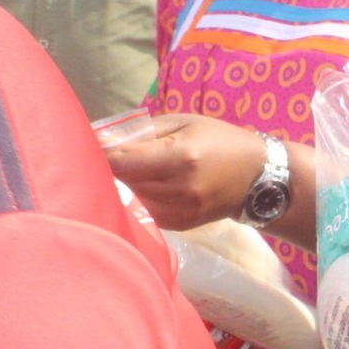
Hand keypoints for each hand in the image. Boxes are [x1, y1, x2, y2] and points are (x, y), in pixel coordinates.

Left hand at [104, 114, 267, 230]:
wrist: (257, 179)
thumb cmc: (220, 141)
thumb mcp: (184, 122)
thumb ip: (143, 131)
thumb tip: (101, 138)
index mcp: (181, 156)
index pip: (122, 161)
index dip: (101, 154)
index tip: (91, 144)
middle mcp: (178, 188)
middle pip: (121, 182)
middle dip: (109, 169)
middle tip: (105, 155)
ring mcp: (178, 212)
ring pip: (128, 199)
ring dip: (121, 185)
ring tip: (126, 170)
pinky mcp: (177, 226)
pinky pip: (142, 212)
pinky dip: (136, 199)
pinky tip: (144, 187)